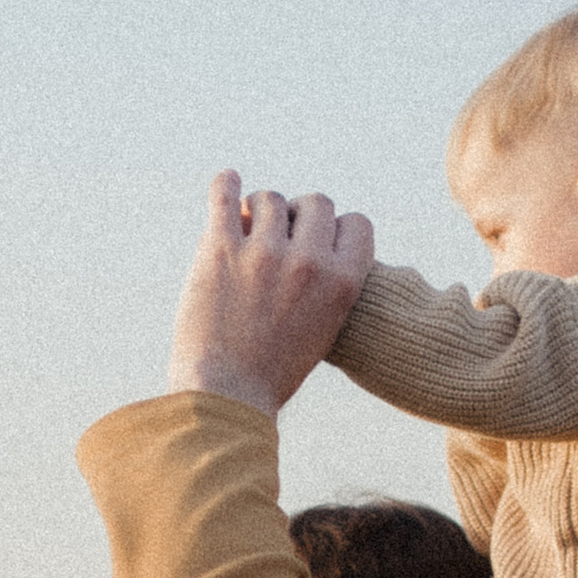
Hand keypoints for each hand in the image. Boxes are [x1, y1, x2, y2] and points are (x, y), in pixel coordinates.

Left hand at [168, 175, 374, 416]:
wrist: (226, 396)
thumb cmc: (273, 371)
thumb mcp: (324, 327)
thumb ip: (328, 283)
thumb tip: (312, 237)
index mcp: (343, 283)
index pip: (356, 223)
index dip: (336, 229)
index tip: (317, 242)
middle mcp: (309, 262)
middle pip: (316, 203)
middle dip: (299, 215)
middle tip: (280, 236)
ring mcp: (264, 253)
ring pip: (269, 199)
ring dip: (259, 210)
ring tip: (247, 229)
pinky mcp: (221, 251)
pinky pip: (225, 197)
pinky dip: (226, 184)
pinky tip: (228, 181)